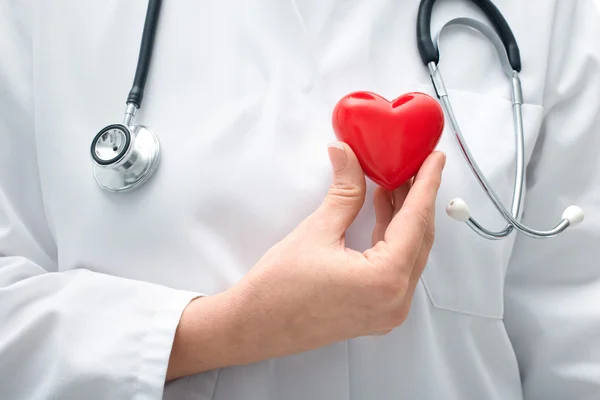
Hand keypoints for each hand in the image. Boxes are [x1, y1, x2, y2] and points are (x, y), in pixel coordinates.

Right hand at [167, 142, 444, 379]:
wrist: (254, 326)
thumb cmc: (278, 288)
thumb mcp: (317, 231)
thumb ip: (344, 190)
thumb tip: (347, 154)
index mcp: (386, 279)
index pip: (416, 220)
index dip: (427, 183)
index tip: (435, 158)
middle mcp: (396, 300)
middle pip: (418, 237)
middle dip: (416, 198)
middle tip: (414, 165)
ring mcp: (388, 310)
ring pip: (408, 252)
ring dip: (403, 217)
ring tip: (395, 182)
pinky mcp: (377, 311)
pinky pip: (396, 267)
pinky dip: (392, 238)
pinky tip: (382, 212)